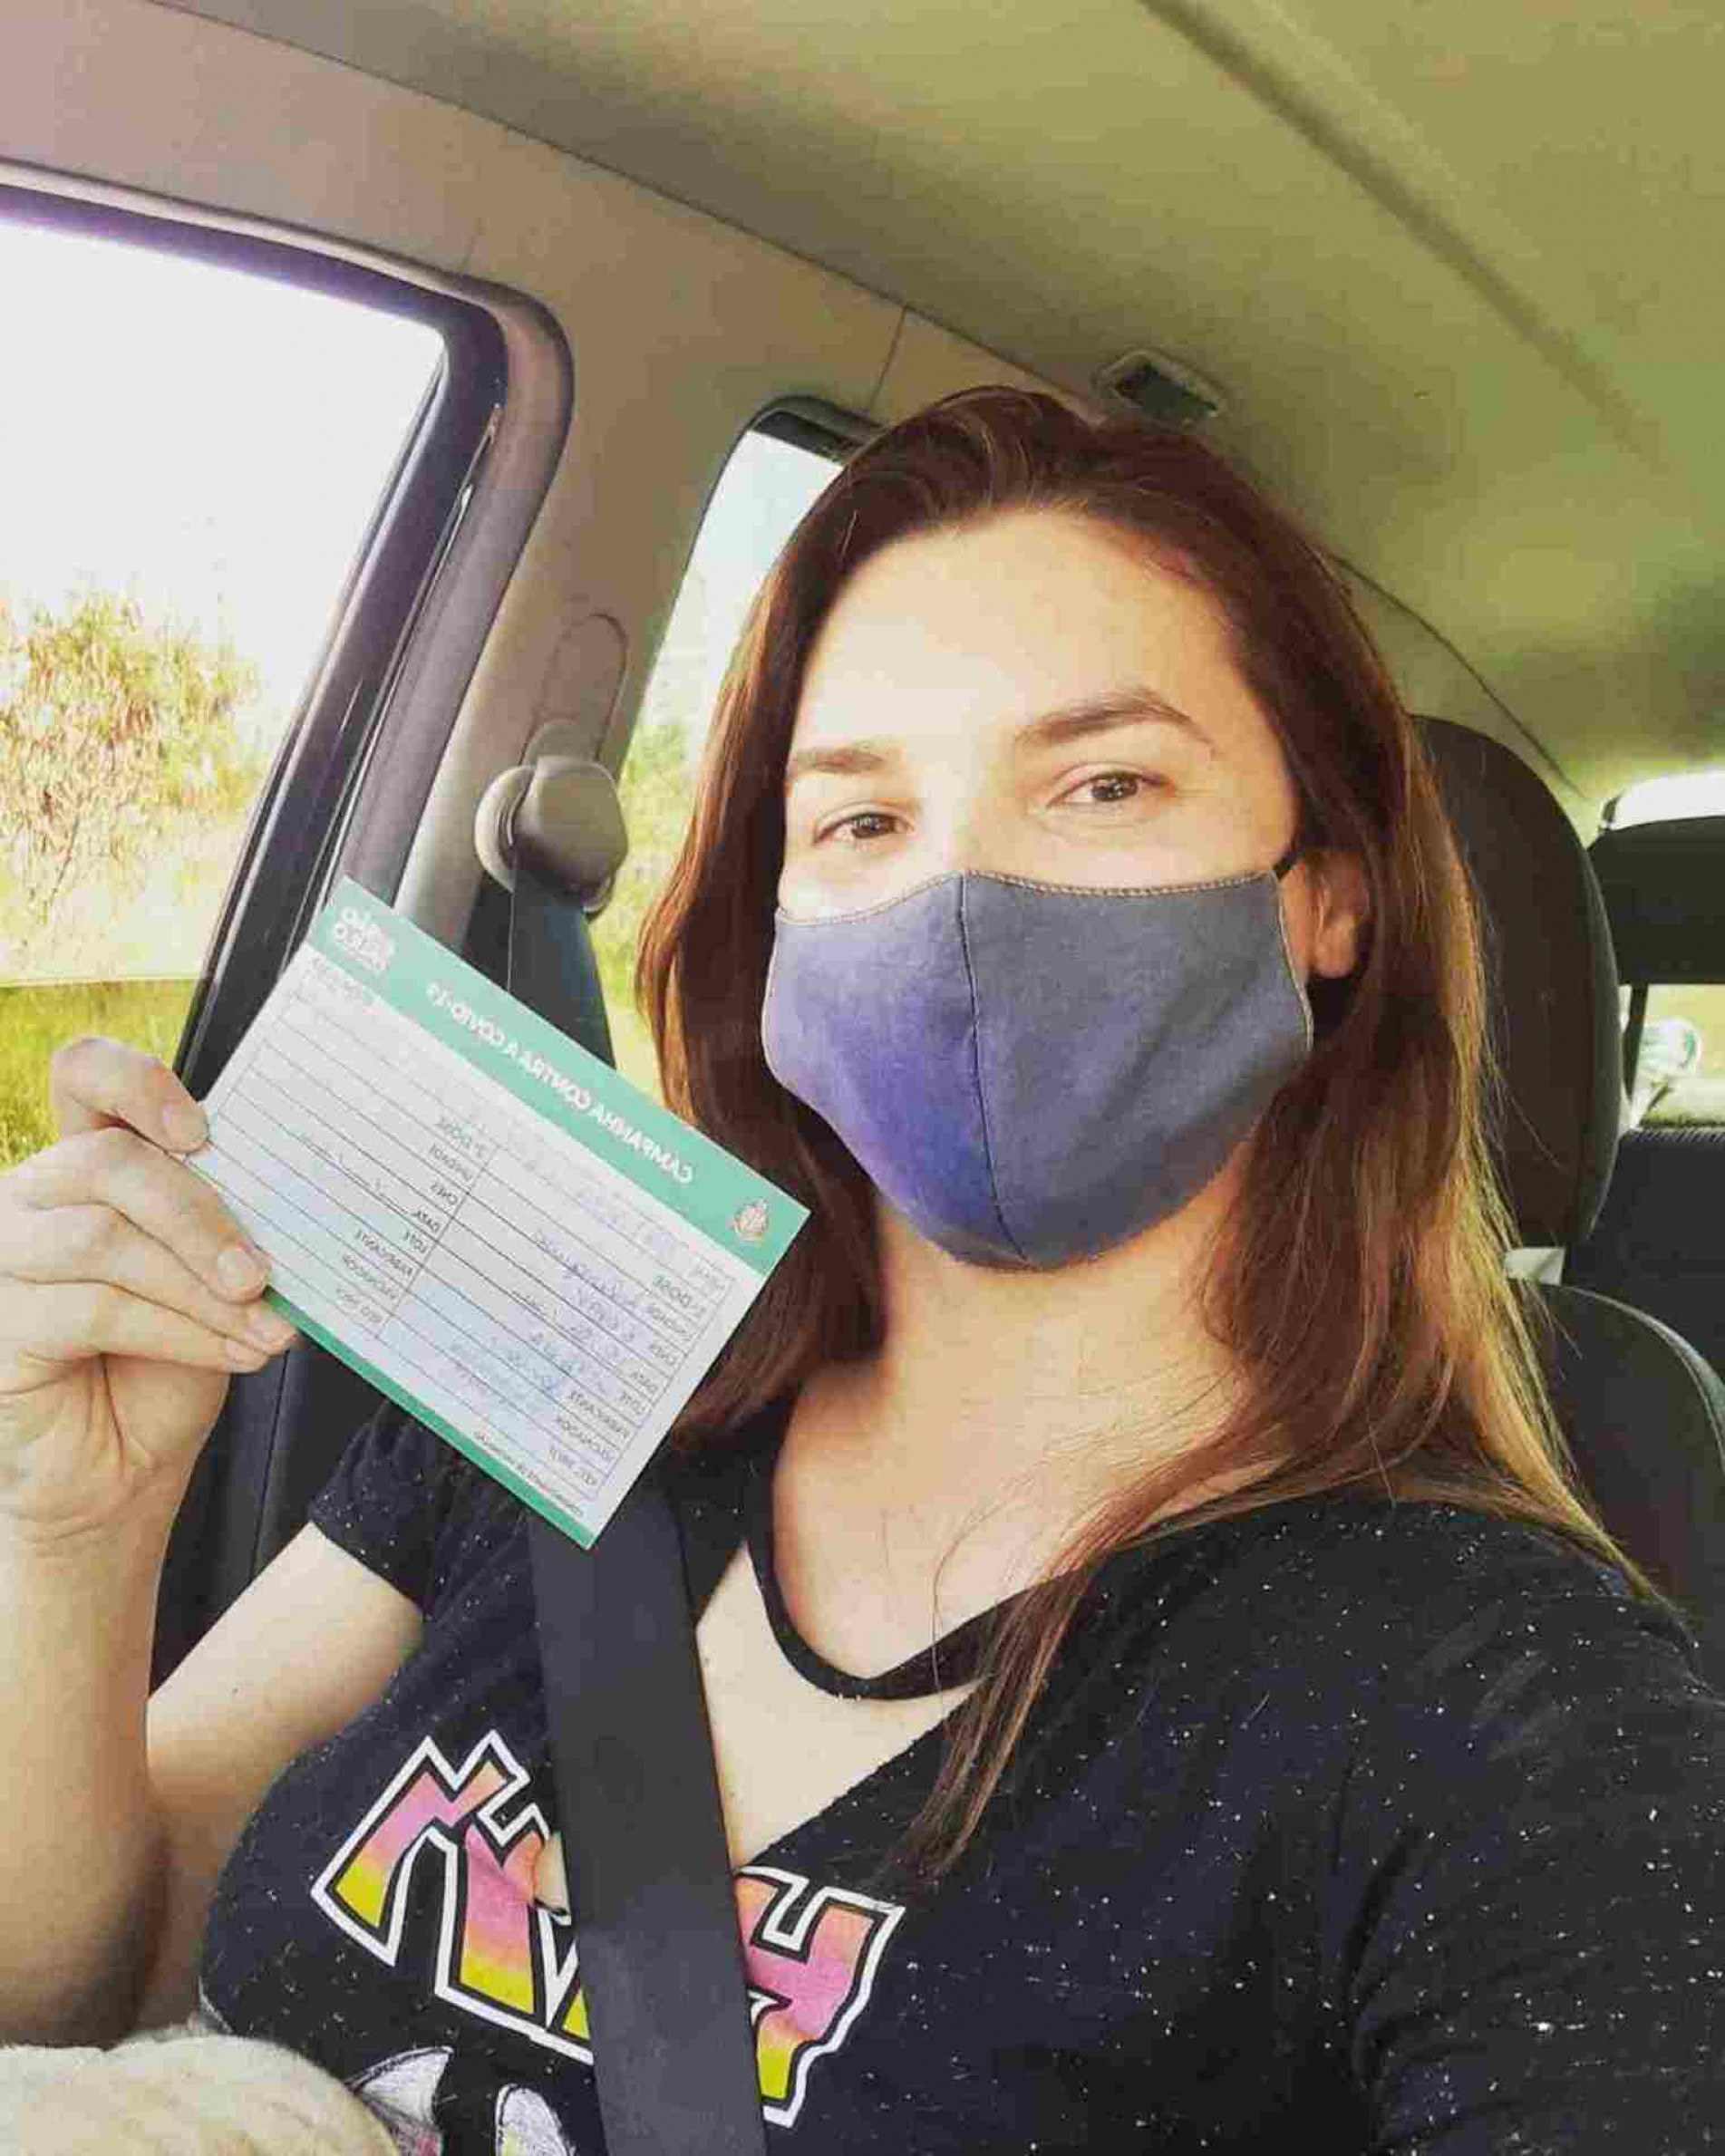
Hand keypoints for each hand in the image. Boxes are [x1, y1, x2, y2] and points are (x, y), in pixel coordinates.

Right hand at [0, 1037, 297, 1542]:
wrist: (127, 1467)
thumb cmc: (169, 1361)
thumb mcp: (211, 1278)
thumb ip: (228, 1224)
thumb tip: (301, 1197)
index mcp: (86, 1160)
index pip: (84, 1074)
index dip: (136, 1081)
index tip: (202, 1130)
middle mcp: (33, 1195)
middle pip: (109, 1163)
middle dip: (201, 1217)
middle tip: (263, 1272)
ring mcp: (5, 1257)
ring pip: (105, 1241)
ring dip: (199, 1285)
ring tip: (264, 1323)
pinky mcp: (1, 1323)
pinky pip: (98, 1310)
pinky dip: (184, 1332)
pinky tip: (236, 1353)